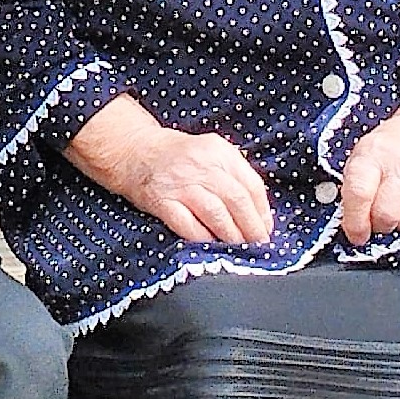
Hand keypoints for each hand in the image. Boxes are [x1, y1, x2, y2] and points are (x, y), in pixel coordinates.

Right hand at [66, 95, 273, 245]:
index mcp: (218, 150)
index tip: (266, 228)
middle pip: (237, 200)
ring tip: (238, 248)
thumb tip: (258, 212)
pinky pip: (188, 225)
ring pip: (216, 214)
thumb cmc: (176, 156)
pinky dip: (203, 238)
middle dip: (252, 228)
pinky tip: (211, 244)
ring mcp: (180, 183)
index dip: (263, 212)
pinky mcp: (162, 201)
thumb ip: (233, 173)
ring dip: (232, 236)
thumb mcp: (209, 151)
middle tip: (258, 244)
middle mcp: (200, 165)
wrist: (133, 151)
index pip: (251, 184)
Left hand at [338, 99, 399, 244]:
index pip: (360, 193)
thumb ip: (354, 189)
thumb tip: (351, 225)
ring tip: (399, 203)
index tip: (355, 233)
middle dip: (378, 225)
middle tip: (376, 218)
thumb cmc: (390, 147)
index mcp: (373, 155)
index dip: (354, 221)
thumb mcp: (362, 156)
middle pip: (386, 216)